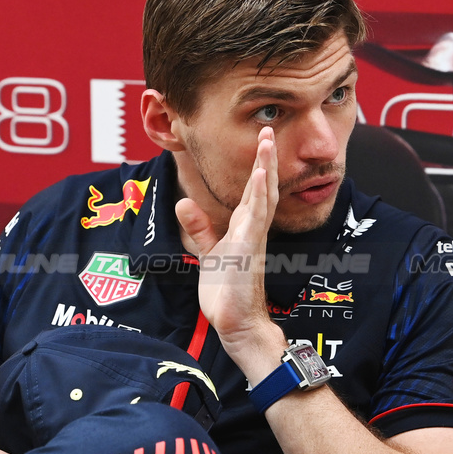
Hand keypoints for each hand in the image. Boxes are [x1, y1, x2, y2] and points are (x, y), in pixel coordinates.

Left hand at [175, 128, 283, 364]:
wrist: (236, 322)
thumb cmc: (226, 292)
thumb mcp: (207, 253)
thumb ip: (198, 227)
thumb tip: (184, 202)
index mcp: (244, 229)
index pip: (254, 192)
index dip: (258, 167)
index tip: (261, 142)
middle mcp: (252, 230)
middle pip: (264, 187)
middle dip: (267, 159)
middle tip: (269, 130)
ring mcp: (253, 238)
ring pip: (264, 197)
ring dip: (266, 168)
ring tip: (267, 142)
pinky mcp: (249, 248)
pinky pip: (256, 217)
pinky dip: (259, 195)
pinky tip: (261, 176)